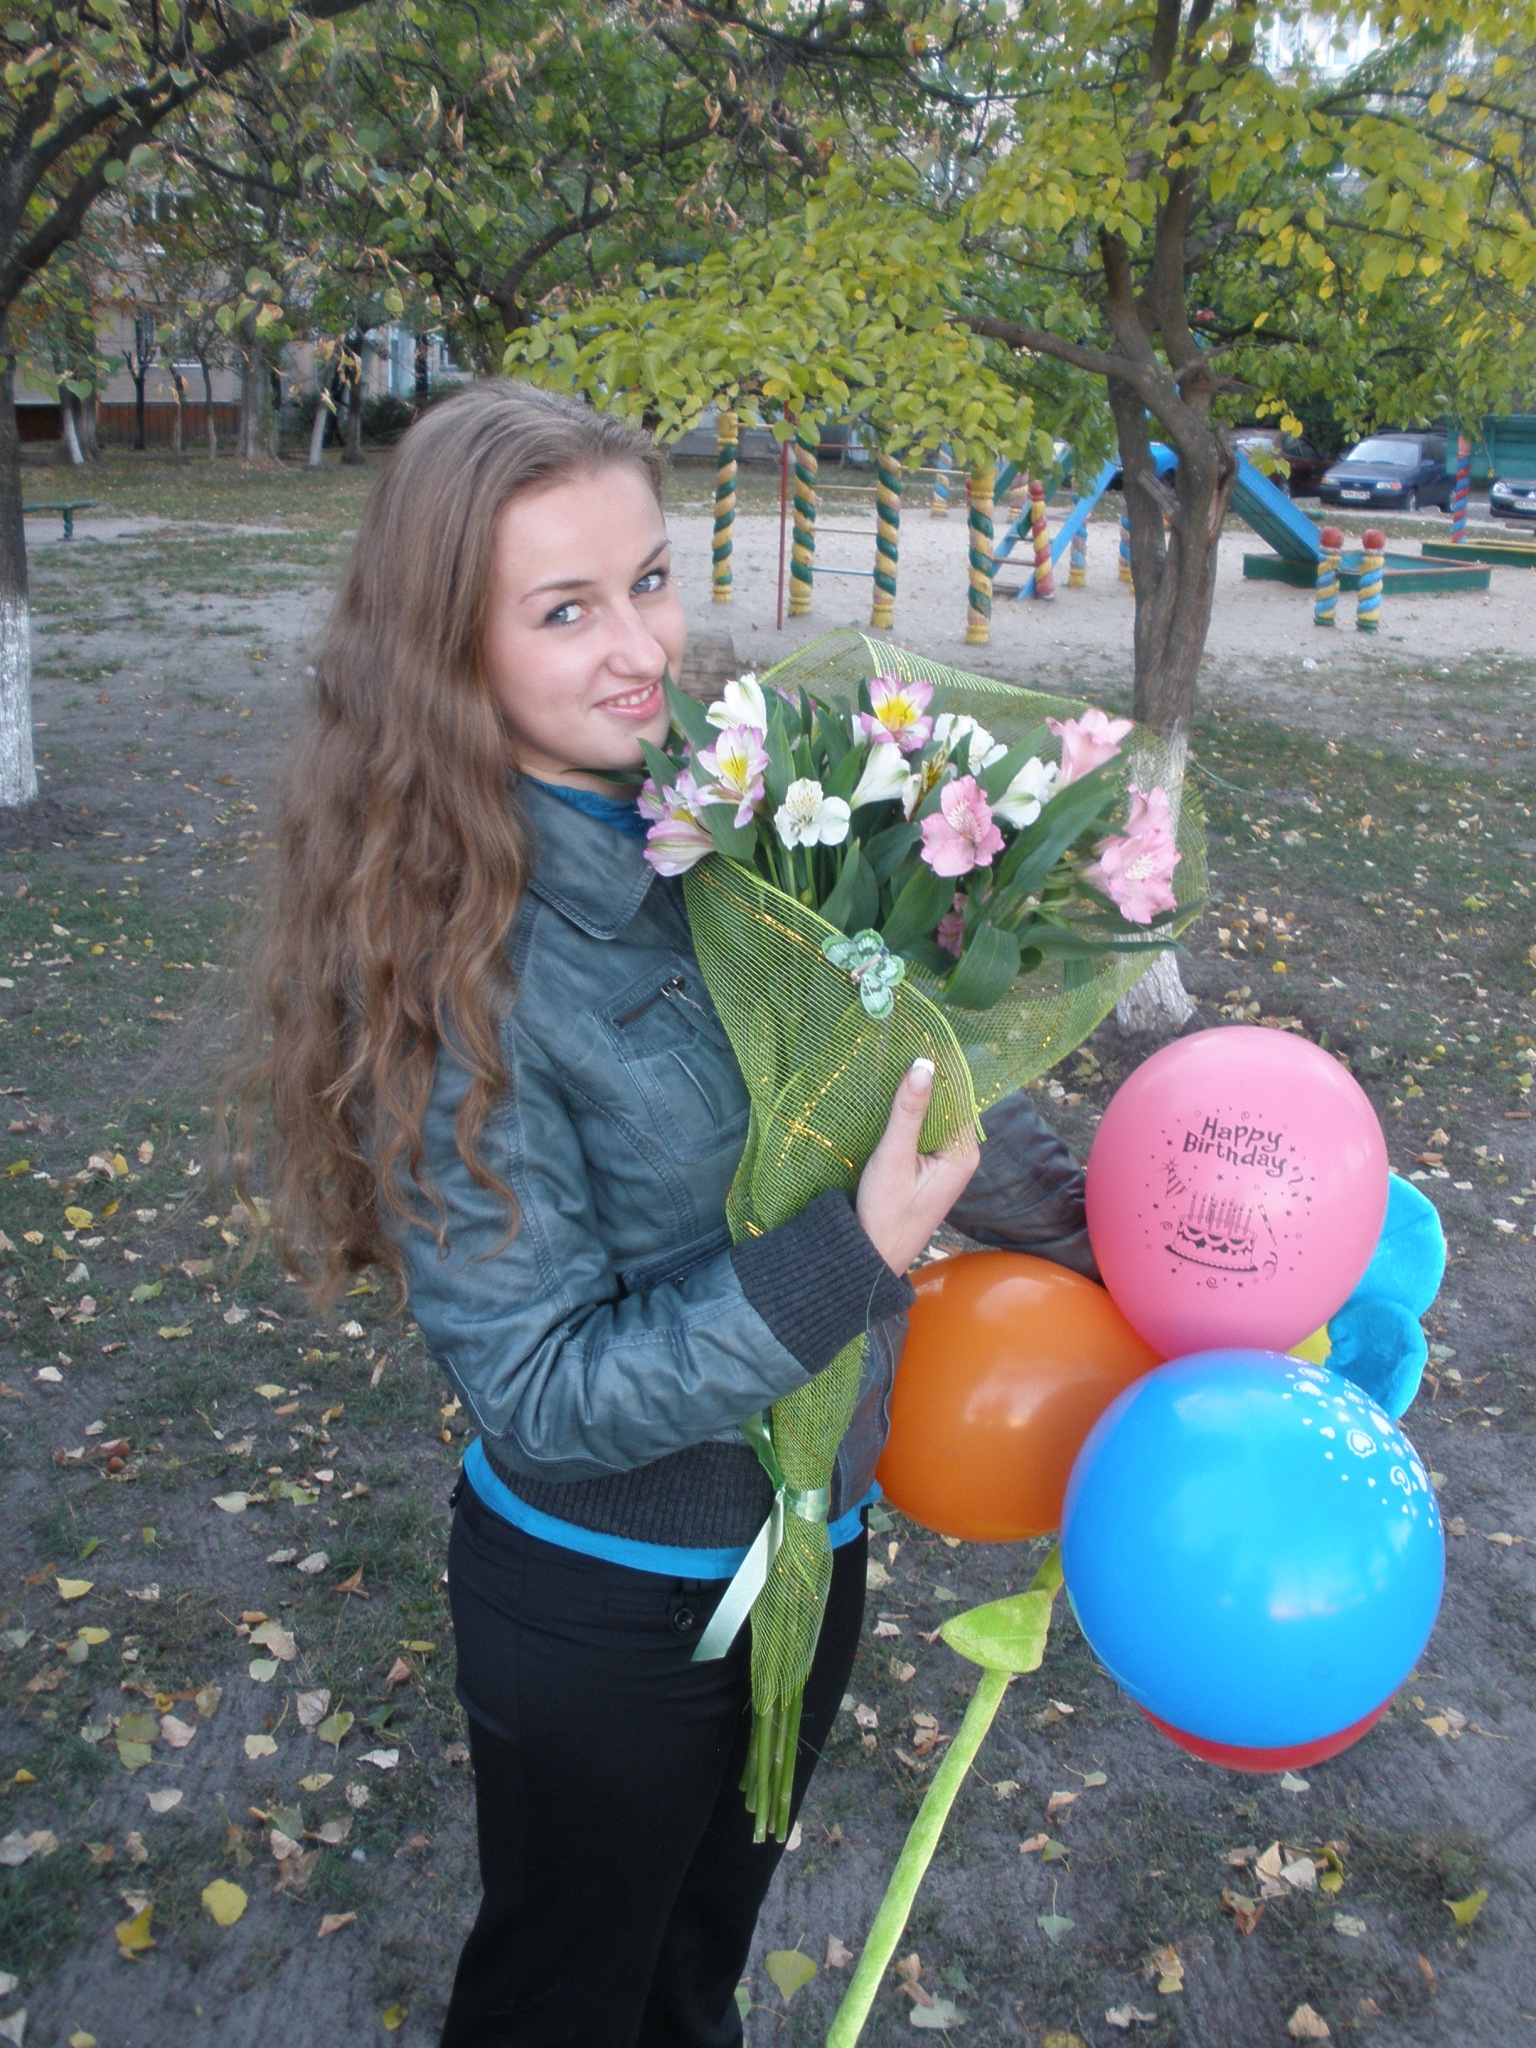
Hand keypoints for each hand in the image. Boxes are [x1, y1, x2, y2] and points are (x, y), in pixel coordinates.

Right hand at [856, 1059, 980, 1276]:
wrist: (871, 1257)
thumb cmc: (886, 1213)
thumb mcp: (894, 1158)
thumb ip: (908, 1112)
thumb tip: (923, 1065)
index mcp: (962, 1154)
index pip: (958, 1098)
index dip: (941, 1070)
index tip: (920, 1039)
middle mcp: (960, 1156)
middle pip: (946, 1107)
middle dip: (925, 1082)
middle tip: (899, 1047)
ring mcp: (944, 1164)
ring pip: (931, 1119)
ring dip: (913, 1099)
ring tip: (889, 1065)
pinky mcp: (927, 1169)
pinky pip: (921, 1133)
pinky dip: (907, 1118)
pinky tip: (886, 1101)